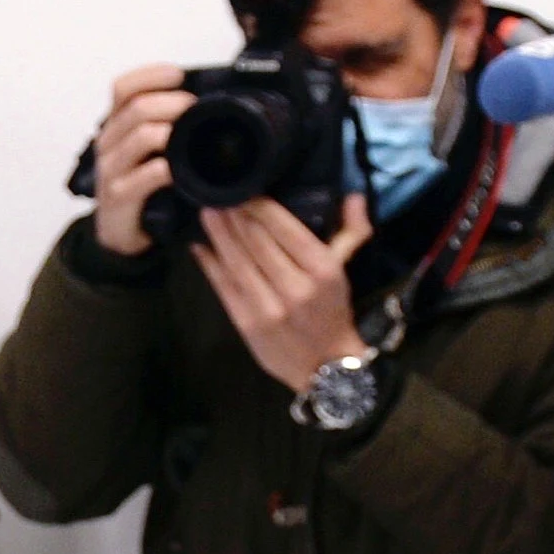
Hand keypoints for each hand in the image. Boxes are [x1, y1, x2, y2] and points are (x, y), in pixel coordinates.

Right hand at [89, 66, 192, 258]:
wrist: (117, 234)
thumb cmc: (138, 187)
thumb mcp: (144, 152)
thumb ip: (161, 126)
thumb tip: (201, 102)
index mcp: (114, 127)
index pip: (122, 88)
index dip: (150, 75)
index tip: (179, 74)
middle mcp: (107, 144)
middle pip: (135, 108)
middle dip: (172, 102)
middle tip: (195, 108)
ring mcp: (111, 171)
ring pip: (142, 137)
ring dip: (172, 131)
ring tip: (192, 135)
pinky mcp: (119, 196)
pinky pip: (148, 174)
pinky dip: (168, 168)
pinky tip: (179, 170)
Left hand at [191, 195, 374, 393]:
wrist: (324, 365)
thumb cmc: (334, 310)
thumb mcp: (347, 269)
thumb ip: (352, 230)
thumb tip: (353, 193)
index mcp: (321, 269)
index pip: (285, 229)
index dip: (259, 207)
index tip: (244, 187)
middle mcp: (294, 287)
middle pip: (255, 241)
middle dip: (234, 214)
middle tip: (217, 191)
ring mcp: (267, 307)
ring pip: (236, 261)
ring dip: (218, 234)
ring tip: (206, 210)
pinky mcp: (246, 323)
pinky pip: (223, 287)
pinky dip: (209, 264)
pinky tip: (199, 245)